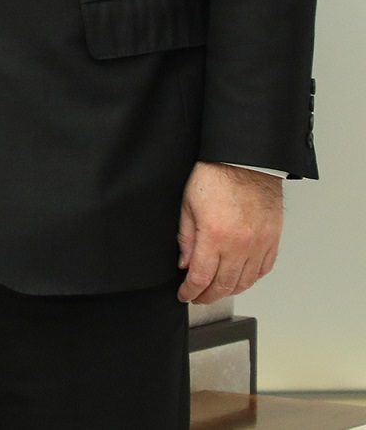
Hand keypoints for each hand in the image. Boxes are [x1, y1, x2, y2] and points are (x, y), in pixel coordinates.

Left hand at [178, 161, 283, 303]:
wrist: (244, 161)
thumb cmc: (215, 175)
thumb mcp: (188, 204)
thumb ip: (186, 237)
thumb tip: (185, 263)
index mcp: (215, 236)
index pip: (201, 277)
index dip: (190, 291)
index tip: (184, 295)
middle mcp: (240, 244)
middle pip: (224, 284)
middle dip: (208, 295)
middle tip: (198, 297)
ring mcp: (259, 244)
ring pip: (246, 281)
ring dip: (229, 290)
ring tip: (216, 291)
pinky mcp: (273, 240)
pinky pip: (264, 269)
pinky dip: (251, 279)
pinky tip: (241, 279)